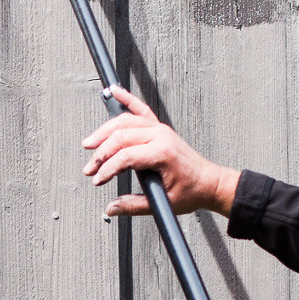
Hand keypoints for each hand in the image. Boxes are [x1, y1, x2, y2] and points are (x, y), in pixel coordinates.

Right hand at [83, 87, 239, 218]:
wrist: (209, 182)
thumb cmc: (192, 191)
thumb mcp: (163, 203)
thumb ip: (134, 206)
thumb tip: (111, 208)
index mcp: (162, 153)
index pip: (125, 156)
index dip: (107, 168)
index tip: (98, 179)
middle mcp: (161, 135)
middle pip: (121, 136)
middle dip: (101, 153)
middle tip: (89, 168)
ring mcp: (160, 129)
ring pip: (125, 121)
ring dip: (105, 131)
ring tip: (89, 143)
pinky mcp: (160, 128)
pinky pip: (141, 109)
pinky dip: (127, 99)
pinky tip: (115, 91)